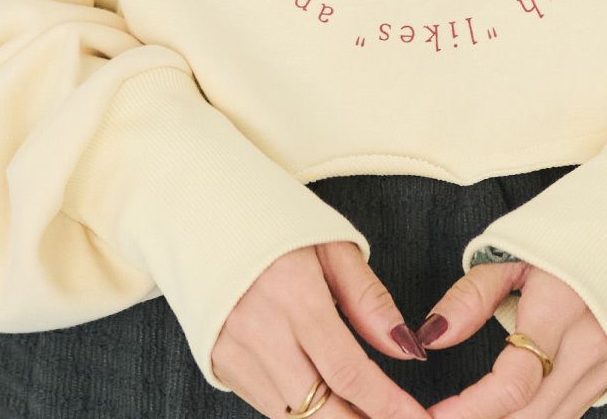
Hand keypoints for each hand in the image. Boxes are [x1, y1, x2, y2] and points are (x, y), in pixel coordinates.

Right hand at [211, 240, 434, 418]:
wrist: (200, 209)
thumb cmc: (273, 218)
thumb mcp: (331, 243)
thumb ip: (369, 300)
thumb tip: (406, 349)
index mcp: (295, 296)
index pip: (348, 372)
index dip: (387, 405)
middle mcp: (261, 334)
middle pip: (322, 411)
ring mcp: (234, 355)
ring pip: (295, 418)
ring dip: (332, 418)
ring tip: (363, 410)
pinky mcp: (219, 366)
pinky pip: (270, 407)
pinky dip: (301, 411)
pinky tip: (323, 397)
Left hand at [411, 259, 606, 418]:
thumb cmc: (564, 239)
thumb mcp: (512, 252)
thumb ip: (472, 296)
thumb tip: (432, 336)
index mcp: (560, 306)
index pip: (514, 381)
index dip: (470, 409)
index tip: (433, 415)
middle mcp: (588, 345)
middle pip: (529, 414)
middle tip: (438, 418)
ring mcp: (604, 366)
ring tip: (465, 414)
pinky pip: (564, 415)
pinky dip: (530, 418)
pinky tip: (501, 411)